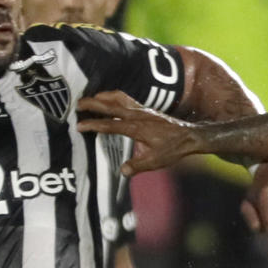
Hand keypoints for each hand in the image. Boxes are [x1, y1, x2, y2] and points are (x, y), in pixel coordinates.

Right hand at [77, 91, 201, 172]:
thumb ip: (137, 165)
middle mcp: (137, 115)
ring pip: (118, 97)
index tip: (79, 125)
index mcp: (136, 128)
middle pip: (110, 105)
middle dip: (92, 103)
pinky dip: (114, 96)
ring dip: (103, 96)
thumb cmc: (173, 149)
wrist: (189, 136)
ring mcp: (141, 109)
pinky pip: (126, 98)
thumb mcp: (155, 161)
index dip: (93, 125)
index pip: (109, 125)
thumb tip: (122, 171)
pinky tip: (109, 99)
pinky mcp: (145, 108)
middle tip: (77, 104)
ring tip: (90, 98)